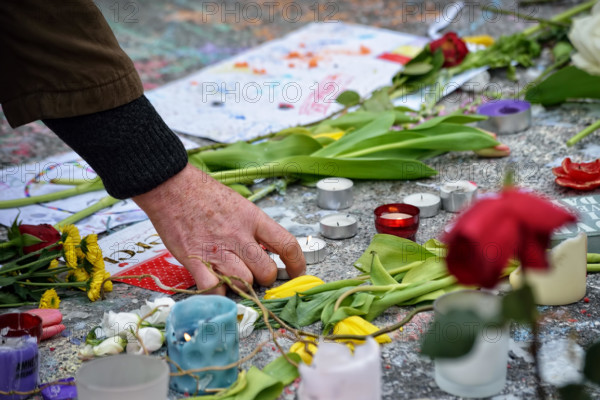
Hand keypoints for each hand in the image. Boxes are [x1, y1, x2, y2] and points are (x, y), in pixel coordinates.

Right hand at [132, 164, 305, 293]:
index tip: (296, 273)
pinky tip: (213, 283)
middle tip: (254, 274)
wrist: (170, 188)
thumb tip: (266, 249)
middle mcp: (239, 236)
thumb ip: (252, 227)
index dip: (298, 264)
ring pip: (244, 284)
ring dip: (240, 285)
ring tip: (231, 276)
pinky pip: (215, 289)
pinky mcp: (196, 262)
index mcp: (253, 219)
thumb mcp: (238, 204)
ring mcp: (218, 251)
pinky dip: (216, 292)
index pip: (287, 245)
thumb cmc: (202, 194)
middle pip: (267, 272)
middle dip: (264, 279)